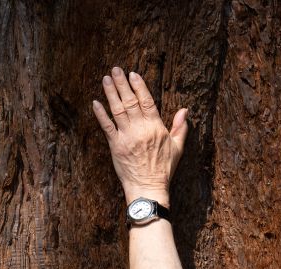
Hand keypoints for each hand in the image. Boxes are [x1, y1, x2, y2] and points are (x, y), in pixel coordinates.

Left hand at [92, 67, 187, 207]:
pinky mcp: (116, 146)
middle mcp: (140, 129)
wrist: (148, 187)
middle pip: (130, 101)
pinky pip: (106, 127)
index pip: (147, 101)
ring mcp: (127, 137)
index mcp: (156, 127)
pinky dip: (100, 114)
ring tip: (106, 79)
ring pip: (117, 110)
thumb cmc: (164, 169)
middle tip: (115, 69)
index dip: (139, 86)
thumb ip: (180, 128)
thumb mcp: (177, 148)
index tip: (133, 74)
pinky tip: (95, 102)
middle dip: (122, 84)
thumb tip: (185, 111)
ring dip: (111, 93)